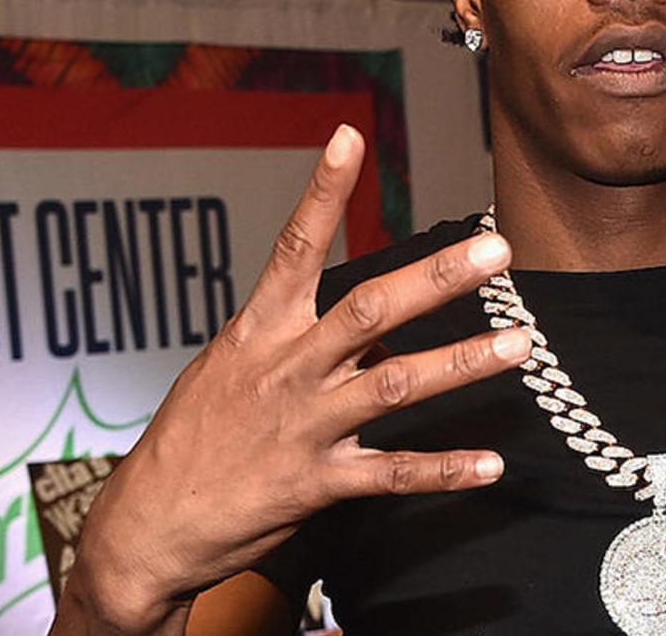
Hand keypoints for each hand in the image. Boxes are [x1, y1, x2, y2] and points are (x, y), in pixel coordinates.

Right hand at [65, 125, 531, 630]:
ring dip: (462, 363)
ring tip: (518, 344)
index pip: (294, 246)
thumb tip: (370, 319)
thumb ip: (298, 334)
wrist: (148, 528)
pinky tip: (490, 463)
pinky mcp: (317, 484)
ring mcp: (305, 426)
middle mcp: (288, 369)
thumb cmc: (193, 438)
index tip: (351, 137)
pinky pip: (393, 474)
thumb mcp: (230, 365)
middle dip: (436, 278)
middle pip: (370, 310)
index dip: (324, 191)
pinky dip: (444, 469)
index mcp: (261, 331)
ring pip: (395, 386)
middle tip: (495, 252)